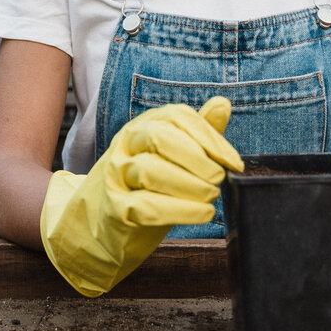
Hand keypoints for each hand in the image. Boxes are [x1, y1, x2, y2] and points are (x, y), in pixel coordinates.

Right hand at [40, 97, 241, 296]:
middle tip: (218, 178)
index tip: (233, 162)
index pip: (178, 117)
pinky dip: (180, 210)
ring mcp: (116, 176)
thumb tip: (223, 104)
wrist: (97, 226)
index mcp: (143, 126)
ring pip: (150, 170)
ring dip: (189, 185)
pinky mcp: (114, 209)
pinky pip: (145, 206)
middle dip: (196, 158)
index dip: (210, 138)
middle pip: (159, 137)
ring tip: (210, 197)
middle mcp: (126, 145)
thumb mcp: (171, 156)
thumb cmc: (143, 188)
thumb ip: (197, 132)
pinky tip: (201, 213)